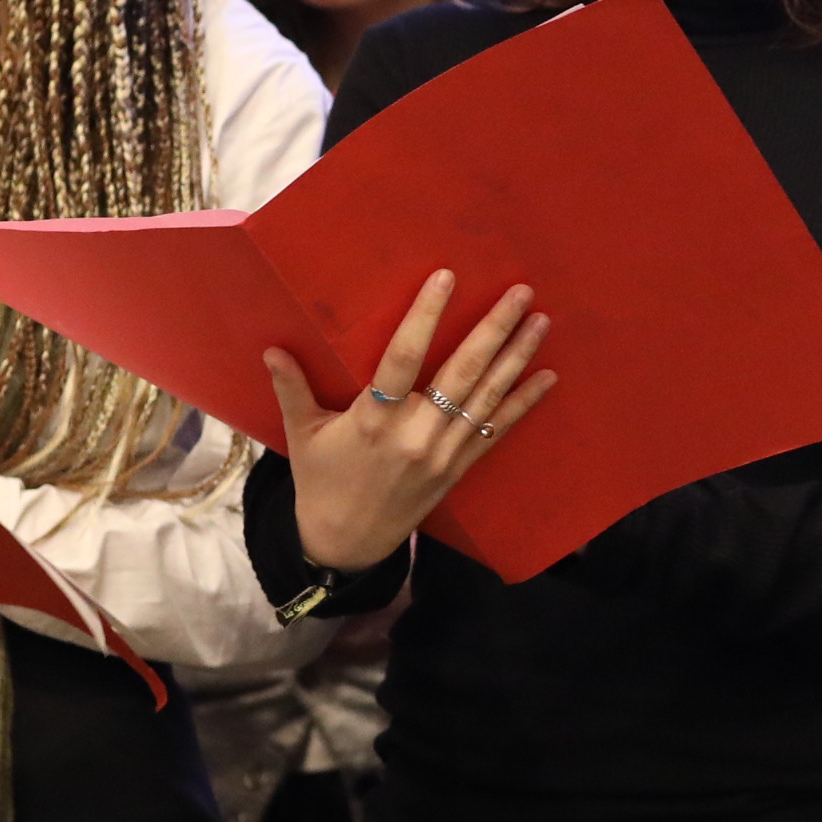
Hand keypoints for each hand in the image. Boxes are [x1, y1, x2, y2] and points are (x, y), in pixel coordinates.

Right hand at [271, 271, 557, 574]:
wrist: (347, 542)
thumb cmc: (322, 482)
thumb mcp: (303, 435)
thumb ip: (293, 388)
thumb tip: (272, 348)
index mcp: (374, 421)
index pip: (402, 358)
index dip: (425, 317)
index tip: (445, 278)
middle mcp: (416, 435)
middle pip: (462, 372)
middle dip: (494, 329)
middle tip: (521, 291)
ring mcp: (443, 452)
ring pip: (486, 397)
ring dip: (517, 357)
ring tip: (541, 321)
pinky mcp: (458, 468)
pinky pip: (497, 430)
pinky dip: (523, 403)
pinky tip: (548, 377)